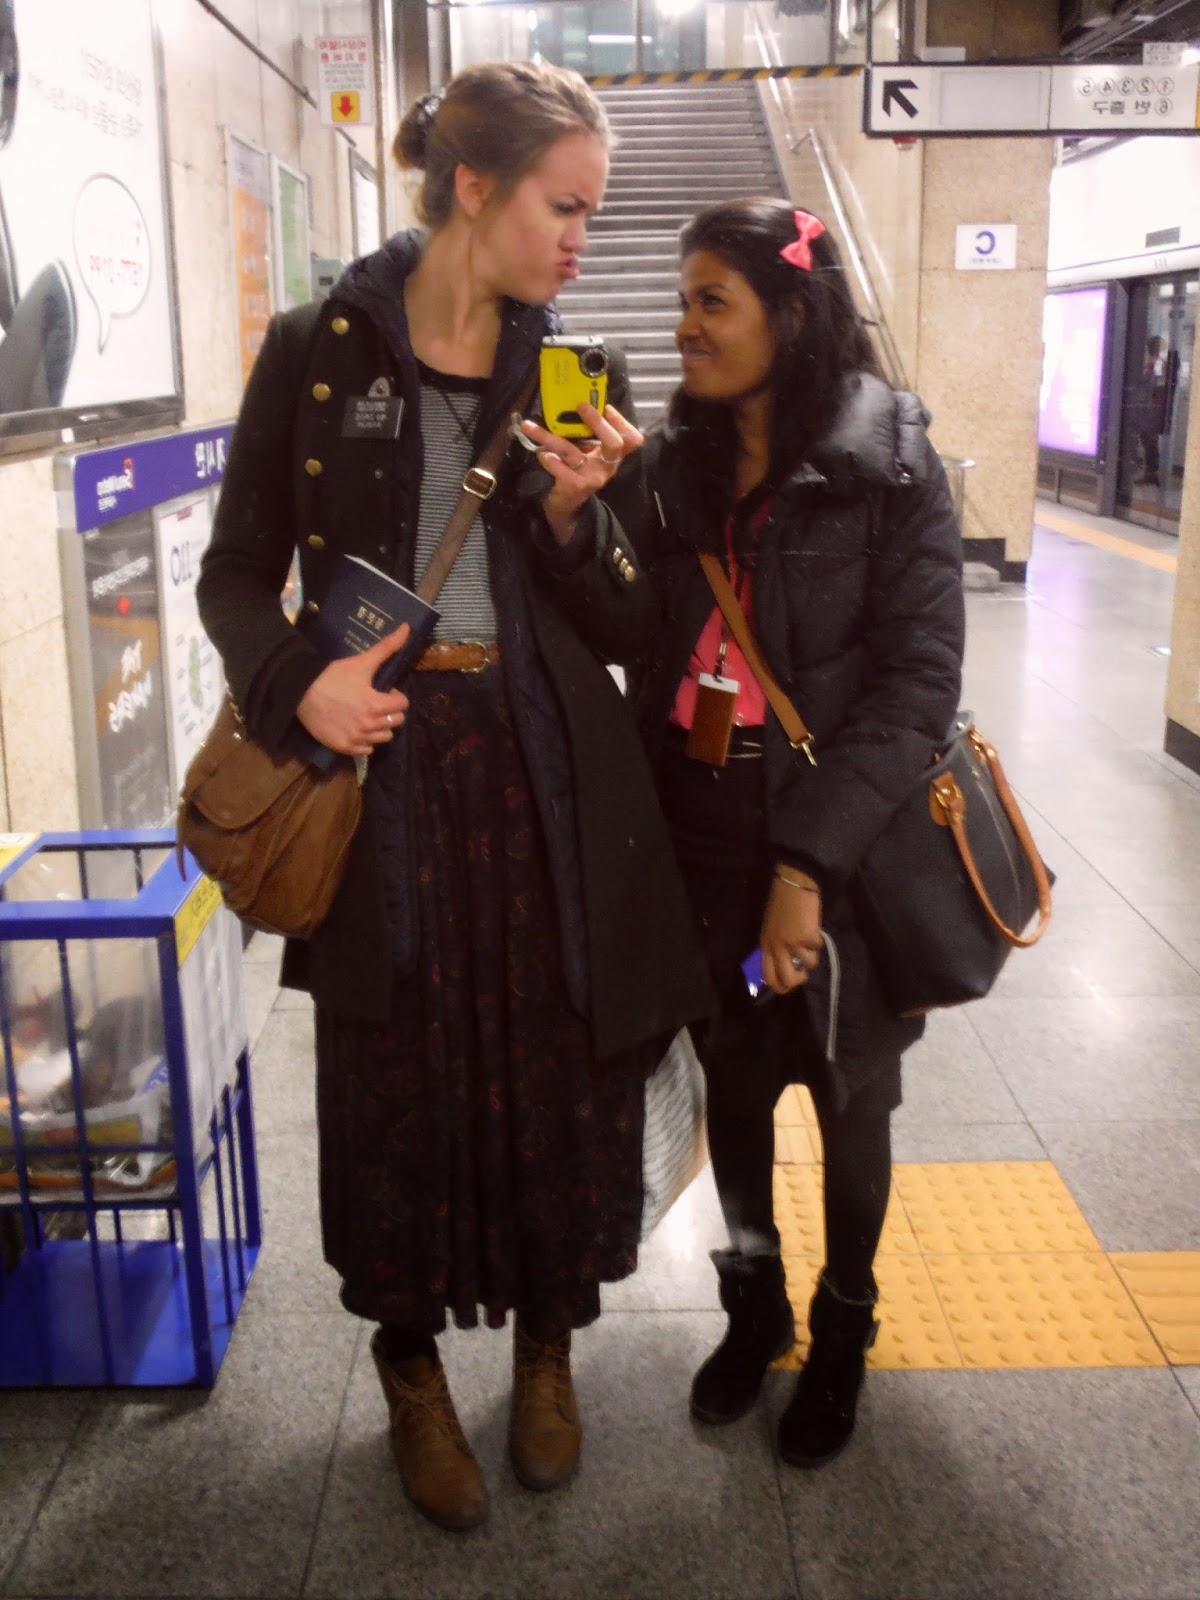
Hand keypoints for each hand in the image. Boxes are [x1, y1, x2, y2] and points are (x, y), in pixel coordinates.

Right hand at [296, 623, 410, 757]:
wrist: (300, 693)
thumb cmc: (332, 676)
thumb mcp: (361, 662)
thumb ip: (387, 648)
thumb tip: (407, 628)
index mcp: (377, 705)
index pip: (403, 705)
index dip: (395, 696)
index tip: (383, 691)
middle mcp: (370, 725)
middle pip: (396, 722)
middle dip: (390, 711)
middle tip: (375, 703)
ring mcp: (357, 739)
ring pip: (384, 738)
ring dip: (380, 727)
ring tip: (367, 716)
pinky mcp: (345, 748)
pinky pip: (366, 750)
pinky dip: (365, 741)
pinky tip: (356, 728)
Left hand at [518, 401, 643, 545]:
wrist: (567, 504)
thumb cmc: (576, 472)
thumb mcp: (588, 453)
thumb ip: (589, 435)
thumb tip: (575, 405)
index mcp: (613, 456)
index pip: (632, 439)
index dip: (622, 422)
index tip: (607, 407)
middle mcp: (608, 466)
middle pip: (615, 443)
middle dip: (598, 422)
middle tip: (581, 406)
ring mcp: (593, 477)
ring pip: (571, 451)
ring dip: (548, 437)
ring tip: (529, 426)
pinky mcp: (576, 486)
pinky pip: (561, 469)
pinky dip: (549, 460)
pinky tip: (541, 454)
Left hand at [760, 871, 822, 995]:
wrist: (794, 884)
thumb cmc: (783, 904)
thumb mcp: (773, 927)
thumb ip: (777, 945)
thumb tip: (790, 963)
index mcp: (766, 944)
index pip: (768, 976)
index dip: (780, 987)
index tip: (790, 985)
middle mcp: (777, 947)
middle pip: (787, 979)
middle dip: (799, 980)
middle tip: (804, 971)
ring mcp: (792, 943)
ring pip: (809, 964)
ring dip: (813, 953)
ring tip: (809, 938)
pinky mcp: (808, 936)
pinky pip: (818, 947)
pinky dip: (820, 939)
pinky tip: (814, 927)